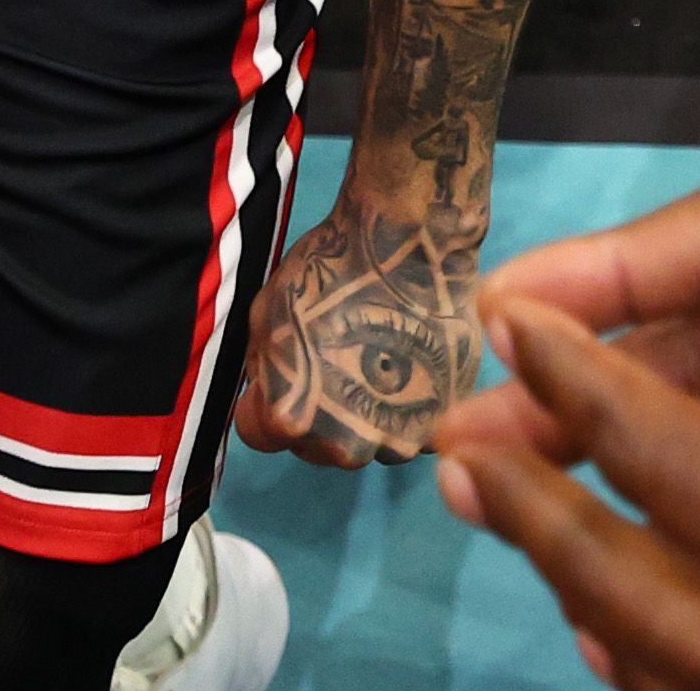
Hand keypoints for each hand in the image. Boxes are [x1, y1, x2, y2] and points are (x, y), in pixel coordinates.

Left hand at [236, 183, 482, 467]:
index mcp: (293, 421)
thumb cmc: (327, 275)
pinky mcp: (441, 425)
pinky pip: (411, 428)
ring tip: (371, 362)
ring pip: (367, 442)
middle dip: (313, 415)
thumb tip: (267, 392)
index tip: (277, 375)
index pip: (259, 434)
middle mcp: (345, 446)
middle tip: (327, 364)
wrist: (409, 252)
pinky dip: (407, 407)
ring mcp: (398, 440)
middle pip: (315, 447)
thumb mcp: (266, 315)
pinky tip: (407, 365)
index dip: (261, 403)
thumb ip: (263, 368)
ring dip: (364, 415)